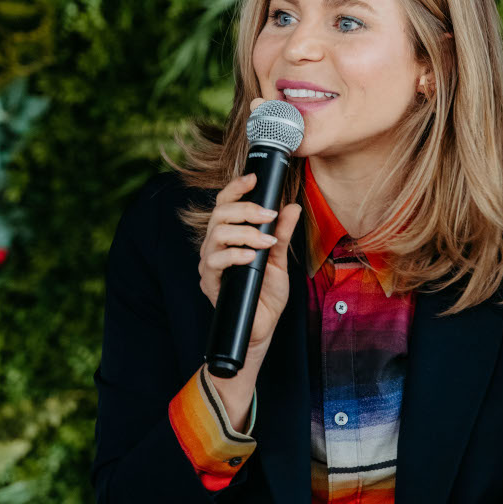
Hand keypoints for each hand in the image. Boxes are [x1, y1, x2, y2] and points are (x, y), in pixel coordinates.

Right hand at [198, 100, 302, 353]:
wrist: (263, 326)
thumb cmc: (267, 294)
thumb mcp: (280, 258)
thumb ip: (282, 232)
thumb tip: (292, 207)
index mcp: (230, 236)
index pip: (225, 204)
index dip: (236, 187)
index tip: (253, 177)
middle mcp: (215, 246)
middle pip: (219, 214)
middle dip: (246, 209)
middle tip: (269, 215)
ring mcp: (210, 263)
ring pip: (216, 234)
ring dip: (244, 233)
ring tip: (266, 242)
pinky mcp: (210, 282)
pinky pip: (215, 261)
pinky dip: (235, 255)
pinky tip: (251, 257)